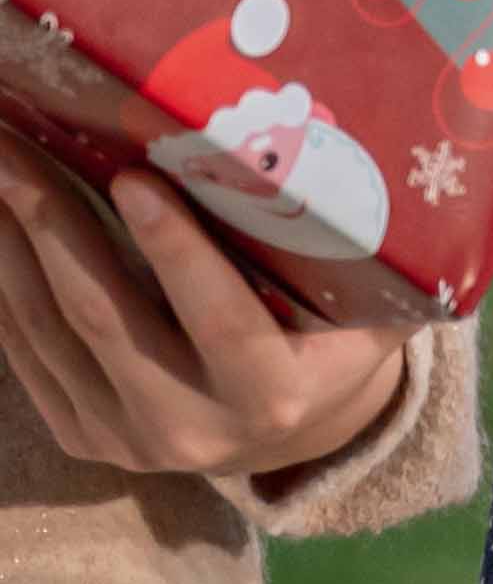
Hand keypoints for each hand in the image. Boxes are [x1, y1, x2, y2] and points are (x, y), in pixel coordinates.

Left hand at [0, 139, 408, 480]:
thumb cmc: (332, 341)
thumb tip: (359, 143)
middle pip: (107, 317)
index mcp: (274, 395)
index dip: (174, 249)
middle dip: (56, 225)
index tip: (133, 175)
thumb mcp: (365, 308)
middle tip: (18, 147)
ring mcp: (127, 439)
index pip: (221, 318)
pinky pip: (26, 353)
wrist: (294, 432)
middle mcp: (195, 427)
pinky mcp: (81, 437)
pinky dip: (5, 285)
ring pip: (50, 329)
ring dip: (11, 244)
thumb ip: (357, 249)